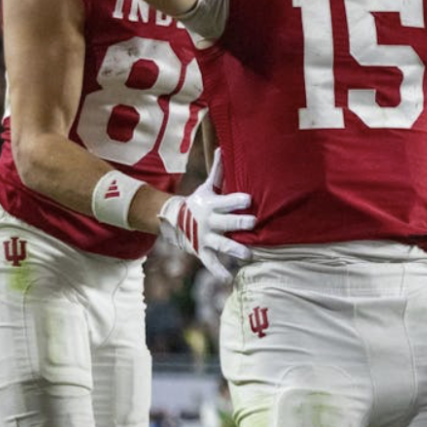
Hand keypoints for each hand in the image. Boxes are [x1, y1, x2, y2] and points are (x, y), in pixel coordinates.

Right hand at [159, 149, 255, 280]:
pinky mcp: (202, 251)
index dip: (237, 199)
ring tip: (249, 254)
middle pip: (227, 222)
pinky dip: (218, 271)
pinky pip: (211, 263)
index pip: (226, 201)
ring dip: (235, 249)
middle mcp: (210, 222)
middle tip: (255, 222)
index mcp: (212, 204)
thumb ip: (217, 170)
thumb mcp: (205, 186)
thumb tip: (223, 147)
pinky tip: (228, 279)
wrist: (172, 220)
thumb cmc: (197, 202)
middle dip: (240, 222)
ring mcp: (206, 238)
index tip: (250, 198)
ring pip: (222, 244)